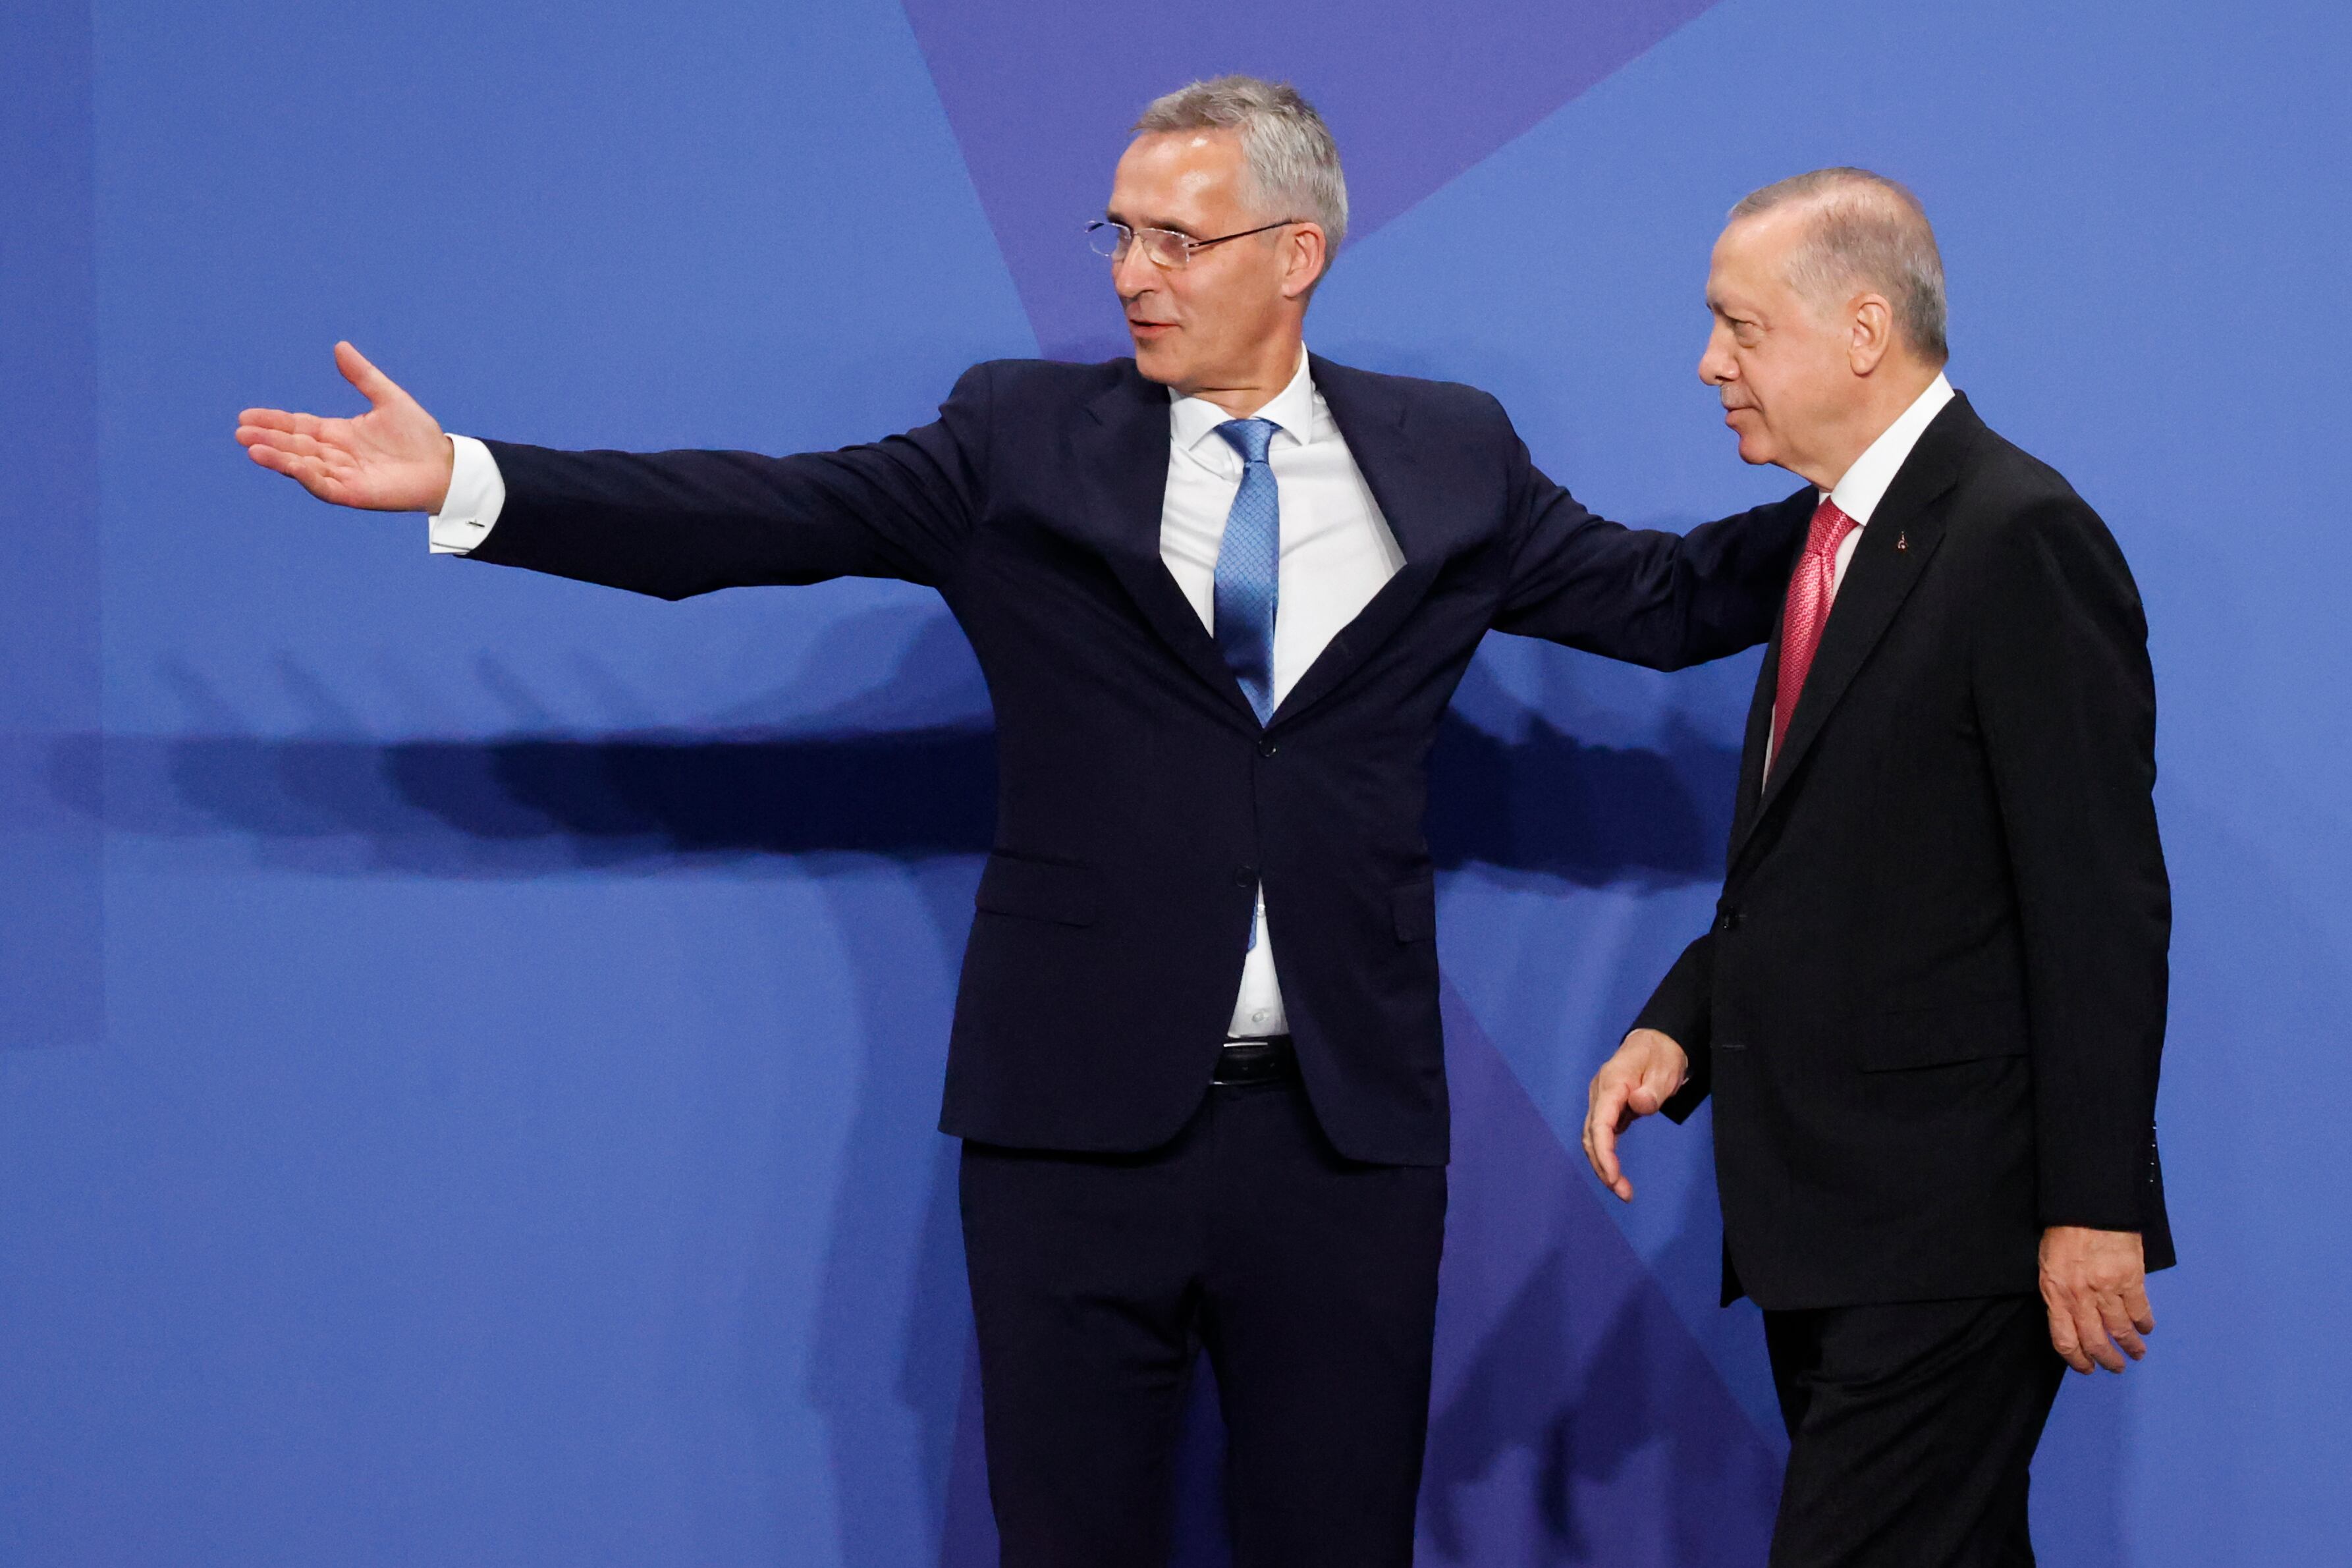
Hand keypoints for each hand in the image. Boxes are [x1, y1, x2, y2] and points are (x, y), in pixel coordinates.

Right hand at [236, 342, 455, 511]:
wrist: (445, 466)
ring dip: (279, 459)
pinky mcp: (354, 494)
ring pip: (303, 466)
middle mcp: (335, 455)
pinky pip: (325, 487)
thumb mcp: (388, 398)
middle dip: (267, 440)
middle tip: (240, 433)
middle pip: (294, 446)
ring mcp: (343, 476)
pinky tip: (293, 467)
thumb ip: (363, 375)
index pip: (298, 426)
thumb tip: (339, 346)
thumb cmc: (419, 436)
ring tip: (253, 449)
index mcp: (338, 433)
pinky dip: (308, 477)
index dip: (273, 421)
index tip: (245, 416)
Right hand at [1583, 1028, 1688, 1200]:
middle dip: (1602, 1166)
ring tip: (1622, 1189)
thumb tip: (1638, 1105)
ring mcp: (1602, 1102)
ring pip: (1593, 1138)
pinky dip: (1606, 1156)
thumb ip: (1652, 1090)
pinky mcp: (1609, 1109)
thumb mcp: (1665, 1069)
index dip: (1604, 1153)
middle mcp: (1600, 1094)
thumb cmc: (1661, 1055)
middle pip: (1591, 1136)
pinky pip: (1602, 1136)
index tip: (1614, 1177)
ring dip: (1603, 1165)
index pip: (1600, 1123)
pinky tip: (1616, 1173)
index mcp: (1611, 1083)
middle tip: (1623, 1192)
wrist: (1656, 1042)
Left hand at [2039, 1226, 2152, 1373]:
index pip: (2064, 1340)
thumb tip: (2069, 1320)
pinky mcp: (2130, 1279)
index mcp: (2056, 1293)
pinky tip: (2146, 1328)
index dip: (2077, 1360)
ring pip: (2121, 1331)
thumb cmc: (2063, 1233)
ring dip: (2130, 1347)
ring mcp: (2107, 1289)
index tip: (2087, 1368)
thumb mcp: (2048, 1266)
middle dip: (2107, 1360)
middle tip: (2116, 1367)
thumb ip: (2057, 1294)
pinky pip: (2140, 1311)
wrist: (2087, 1206)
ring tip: (2136, 1353)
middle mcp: (2080, 1297)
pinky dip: (2145, 1324)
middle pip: (2096, 1342)